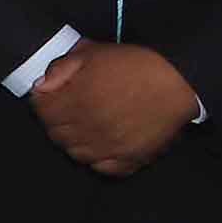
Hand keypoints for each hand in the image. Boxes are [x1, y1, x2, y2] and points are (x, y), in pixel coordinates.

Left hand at [31, 41, 195, 174]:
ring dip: (74, 141)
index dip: (42, 103)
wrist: (179, 83)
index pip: (42, 111)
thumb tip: (42, 85)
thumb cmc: (138, 65)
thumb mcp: (95, 54)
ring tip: (84, 127)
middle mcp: (90, 127)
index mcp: (78, 100)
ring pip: (76, 154)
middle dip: (56, 122)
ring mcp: (110, 146)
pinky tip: (102, 144)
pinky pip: (104, 168)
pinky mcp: (130, 158)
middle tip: (66, 111)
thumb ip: (62, 69)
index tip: (49, 98)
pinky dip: (98, 159)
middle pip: (56, 134)